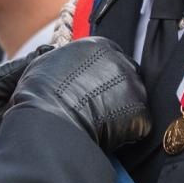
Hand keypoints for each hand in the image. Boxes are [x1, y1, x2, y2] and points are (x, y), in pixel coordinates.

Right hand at [8, 37, 149, 151]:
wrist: (50, 120)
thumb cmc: (41, 92)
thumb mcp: (49, 61)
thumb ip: (68, 59)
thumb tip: (66, 65)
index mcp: (100, 46)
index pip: (110, 57)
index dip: (102, 76)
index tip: (93, 90)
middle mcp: (122, 61)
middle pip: (126, 77)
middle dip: (116, 92)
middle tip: (98, 109)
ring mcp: (134, 87)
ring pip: (134, 100)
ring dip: (122, 112)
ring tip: (99, 125)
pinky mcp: (141, 113)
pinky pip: (138, 125)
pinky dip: (126, 133)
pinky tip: (107, 136)